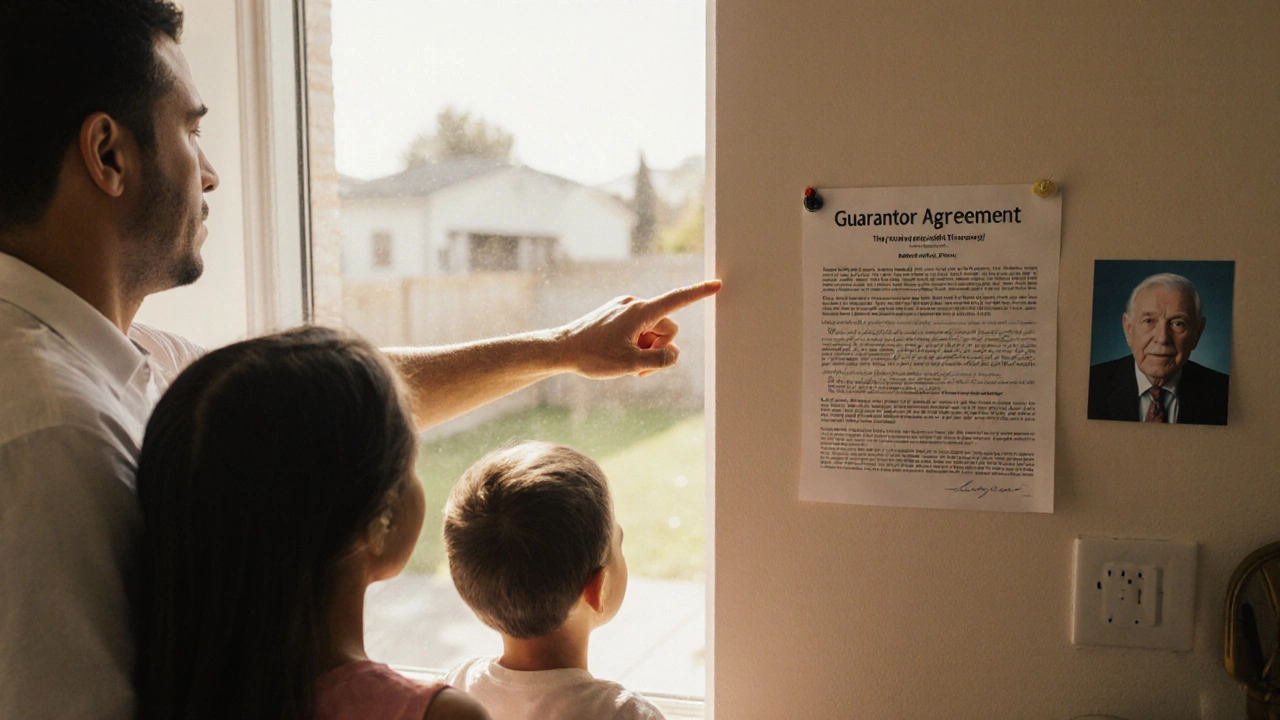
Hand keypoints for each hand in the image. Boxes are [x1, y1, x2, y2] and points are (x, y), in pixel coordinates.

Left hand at [556, 279, 721, 378]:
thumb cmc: (593, 356)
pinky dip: (635, 345)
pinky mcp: (616, 315)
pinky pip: (637, 330)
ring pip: (652, 332)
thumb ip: (660, 361)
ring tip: (626, 364)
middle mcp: (634, 304)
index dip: (699, 294)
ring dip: (646, 350)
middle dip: (659, 349)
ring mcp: (624, 309)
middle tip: (639, 368)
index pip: (677, 300)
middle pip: (666, 328)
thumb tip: (673, 355)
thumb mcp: (631, 365)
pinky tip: (618, 356)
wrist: (560, 349)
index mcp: (641, 311)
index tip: (717, 285)